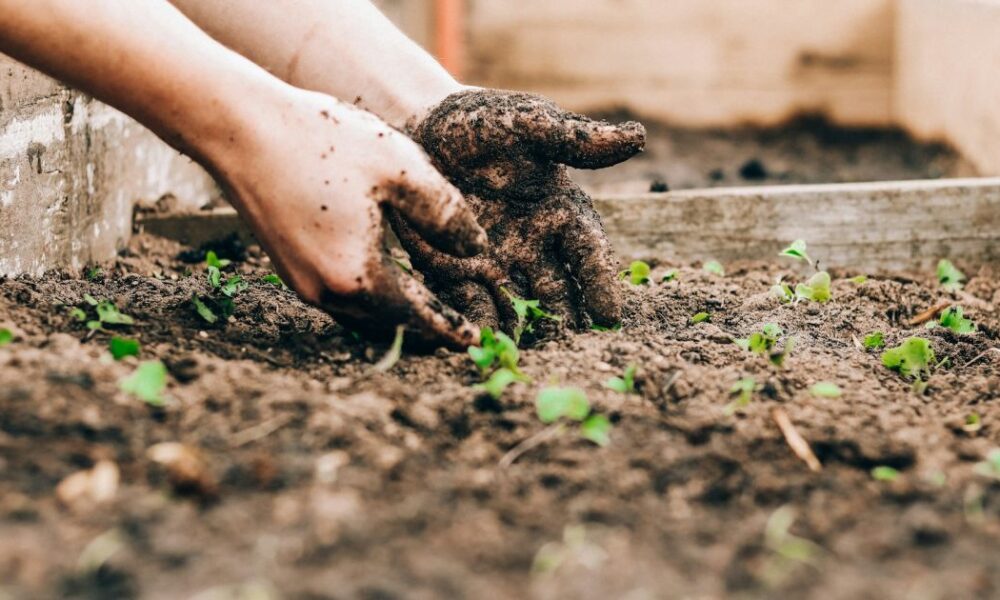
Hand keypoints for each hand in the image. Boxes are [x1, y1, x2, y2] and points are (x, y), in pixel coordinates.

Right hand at [212, 88, 486, 347]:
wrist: (240, 128)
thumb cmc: (322, 141)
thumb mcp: (401, 168)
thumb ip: (446, 214)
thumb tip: (476, 249)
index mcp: (358, 276)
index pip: (417, 317)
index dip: (450, 329)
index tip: (475, 342)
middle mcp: (326, 292)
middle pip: (389, 326)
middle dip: (425, 331)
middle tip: (458, 332)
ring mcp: (302, 283)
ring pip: (362, 316)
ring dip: (397, 318)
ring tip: (429, 311)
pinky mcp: (288, 267)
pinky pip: (340, 299)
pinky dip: (371, 300)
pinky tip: (386, 283)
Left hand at [394, 88, 644, 330]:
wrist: (420, 128)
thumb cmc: (482, 122)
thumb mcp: (528, 124)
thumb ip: (575, 139)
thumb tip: (637, 137)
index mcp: (562, 213)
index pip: (589, 254)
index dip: (600, 283)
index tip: (609, 315)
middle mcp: (535, 246)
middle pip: (559, 293)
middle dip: (566, 322)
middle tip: (572, 351)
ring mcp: (497, 264)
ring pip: (519, 308)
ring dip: (526, 333)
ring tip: (529, 359)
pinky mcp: (457, 273)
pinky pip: (472, 305)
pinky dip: (478, 325)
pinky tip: (481, 345)